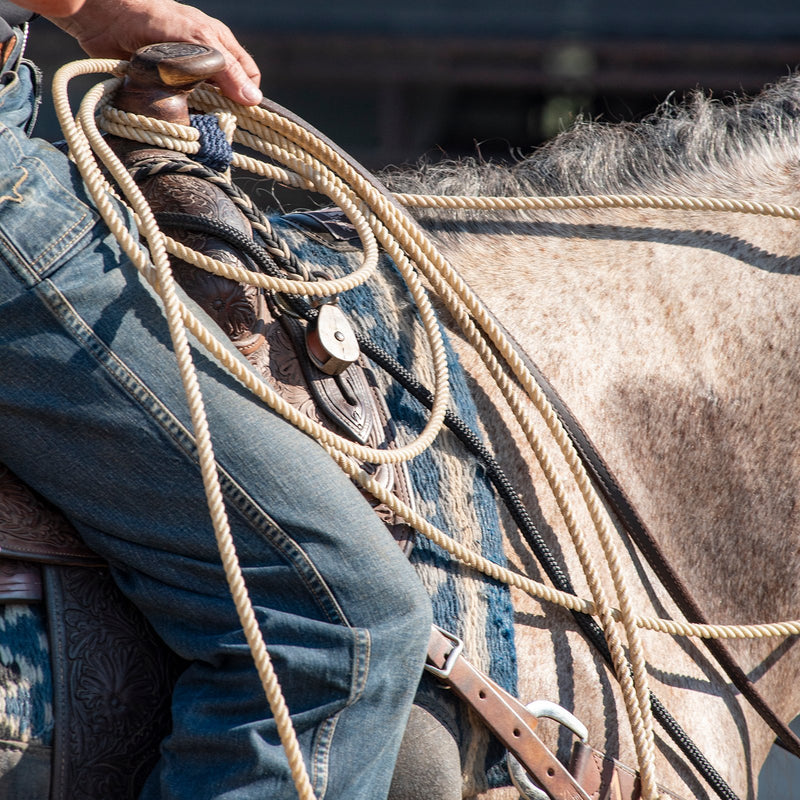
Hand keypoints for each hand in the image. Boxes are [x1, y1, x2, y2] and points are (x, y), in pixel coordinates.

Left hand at [43, 0, 261, 104]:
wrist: (106, 17)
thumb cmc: (156, 21)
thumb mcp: (201, 42)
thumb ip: (228, 70)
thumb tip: (253, 101)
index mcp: (220, 45)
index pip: (247, 77)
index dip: (247, 96)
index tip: (238, 114)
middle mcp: (205, 61)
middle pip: (227, 94)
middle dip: (225, 110)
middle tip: (216, 122)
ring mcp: (185, 75)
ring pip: (205, 104)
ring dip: (201, 115)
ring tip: (195, 120)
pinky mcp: (164, 87)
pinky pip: (180, 109)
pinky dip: (181, 116)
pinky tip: (177, 118)